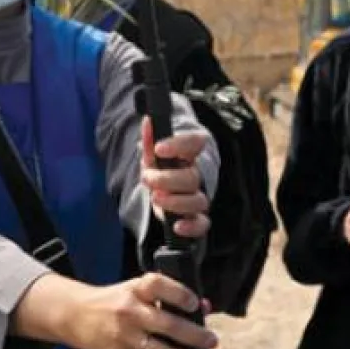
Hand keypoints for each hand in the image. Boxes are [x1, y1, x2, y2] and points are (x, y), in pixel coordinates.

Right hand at [53, 274, 218, 348]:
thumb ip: (167, 296)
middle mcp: (129, 312)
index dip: (179, 294)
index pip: (157, 285)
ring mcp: (126, 337)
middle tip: (212, 341)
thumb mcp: (134, 290)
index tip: (196, 304)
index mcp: (134, 290)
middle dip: (194, 335)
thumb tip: (203, 307)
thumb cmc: (112, 301)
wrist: (74, 315)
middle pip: (166, 324)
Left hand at [140, 119, 210, 239]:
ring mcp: (196, 198)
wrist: (160, 192)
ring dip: (176, 201)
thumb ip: (149, 140)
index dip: (180, 144)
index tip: (159, 148)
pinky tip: (177, 226)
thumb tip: (147, 121)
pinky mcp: (194, 218)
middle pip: (193, 177)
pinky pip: (202, 225)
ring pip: (198, 201)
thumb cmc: (159, 170)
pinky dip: (192, 227)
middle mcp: (195, 176)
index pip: (195, 142)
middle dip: (167, 178)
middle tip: (147, 178)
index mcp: (187, 156)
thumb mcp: (150, 156)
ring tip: (156, 197)